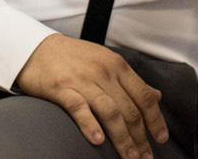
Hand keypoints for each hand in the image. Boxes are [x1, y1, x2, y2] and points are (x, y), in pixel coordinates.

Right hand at [15, 34, 168, 158]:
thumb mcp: (106, 61)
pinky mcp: (62, 88)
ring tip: (129, 157)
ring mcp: (82, 80)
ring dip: (122, 138)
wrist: (36, 48)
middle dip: (140, 137)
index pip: (143, 96)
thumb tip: (156, 95)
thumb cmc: (74, 58)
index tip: (161, 138)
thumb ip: (130, 80)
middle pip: (129, 109)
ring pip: (110, 112)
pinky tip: (97, 141)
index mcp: (117, 65)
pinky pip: (79, 108)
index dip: (155, 119)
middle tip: (144, 157)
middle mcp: (103, 72)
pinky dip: (90, 125)